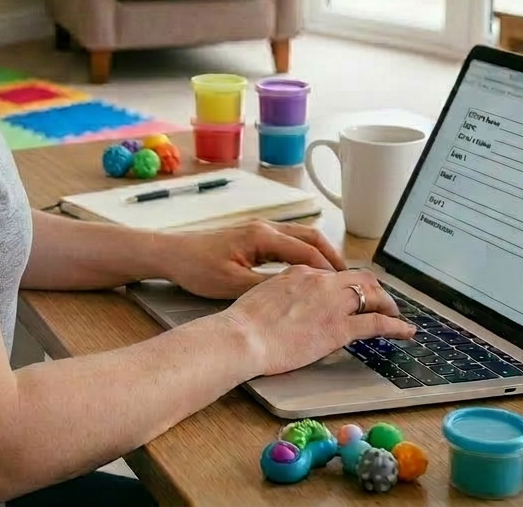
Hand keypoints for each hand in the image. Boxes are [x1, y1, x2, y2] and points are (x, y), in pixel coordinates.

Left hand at [160, 220, 345, 299]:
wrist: (172, 253)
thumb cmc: (197, 267)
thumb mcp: (233, 284)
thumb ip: (267, 287)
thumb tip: (298, 293)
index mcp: (262, 236)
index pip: (308, 252)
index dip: (330, 270)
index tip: (348, 286)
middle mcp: (265, 228)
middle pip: (311, 237)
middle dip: (333, 258)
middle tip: (351, 280)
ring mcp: (259, 230)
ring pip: (301, 238)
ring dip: (320, 254)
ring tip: (336, 278)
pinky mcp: (253, 237)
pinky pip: (288, 242)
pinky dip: (305, 254)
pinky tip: (309, 272)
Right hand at [223, 266, 415, 375]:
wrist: (243, 335)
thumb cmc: (245, 322)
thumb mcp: (264, 295)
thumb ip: (283, 293)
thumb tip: (291, 303)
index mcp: (299, 270)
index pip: (332, 273)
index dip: (347, 284)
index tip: (351, 293)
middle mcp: (319, 280)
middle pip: (359, 277)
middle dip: (374, 289)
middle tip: (381, 301)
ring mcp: (331, 302)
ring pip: (372, 294)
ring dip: (388, 304)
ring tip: (396, 315)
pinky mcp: (339, 328)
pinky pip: (376, 323)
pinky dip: (395, 326)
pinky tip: (405, 331)